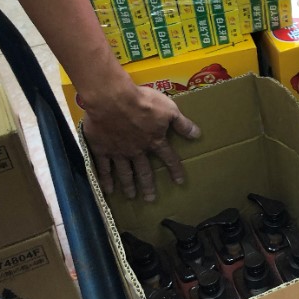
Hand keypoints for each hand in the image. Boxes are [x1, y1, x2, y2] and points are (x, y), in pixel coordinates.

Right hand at [81, 84, 200, 201]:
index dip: (175, 170)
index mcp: (154, 141)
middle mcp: (137, 150)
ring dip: (129, 185)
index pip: (168, 158)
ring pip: (125, 172)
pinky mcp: (101, 148)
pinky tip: (107, 189)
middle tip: (150, 199)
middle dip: (148, 185)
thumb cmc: (143, 102)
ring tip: (131, 196)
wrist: (112, 100)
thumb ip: (182, 123)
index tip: (179, 181)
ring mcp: (118, 151)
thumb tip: (197, 134)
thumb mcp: (169, 109)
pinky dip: (105, 179)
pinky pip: (103, 168)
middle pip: (144, 171)